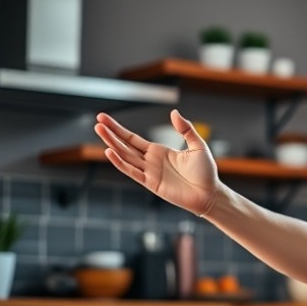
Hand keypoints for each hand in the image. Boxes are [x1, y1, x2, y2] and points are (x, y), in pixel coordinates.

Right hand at [94, 109, 220, 215]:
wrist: (210, 193)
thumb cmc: (206, 172)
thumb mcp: (197, 145)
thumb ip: (186, 129)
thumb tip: (174, 112)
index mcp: (158, 151)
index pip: (132, 138)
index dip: (118, 129)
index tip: (103, 118)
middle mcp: (150, 161)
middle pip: (125, 146)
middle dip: (111, 134)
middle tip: (97, 122)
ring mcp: (149, 172)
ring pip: (125, 156)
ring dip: (111, 144)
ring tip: (99, 131)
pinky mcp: (151, 183)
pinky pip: (132, 172)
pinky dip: (120, 163)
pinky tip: (109, 152)